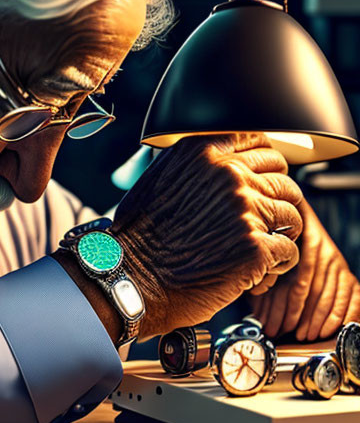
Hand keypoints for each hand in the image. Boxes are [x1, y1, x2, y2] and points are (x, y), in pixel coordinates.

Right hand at [109, 133, 302, 338]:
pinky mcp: (255, 247)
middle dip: (275, 201)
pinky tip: (253, 270)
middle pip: (282, 178)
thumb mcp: (158, 181)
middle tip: (261, 221)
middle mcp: (226, 174)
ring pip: (292, 214)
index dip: (265, 165)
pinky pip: (288, 251)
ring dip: (279, 233)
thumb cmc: (139, 238)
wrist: (131, 280)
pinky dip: (276, 265)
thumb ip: (197, 166)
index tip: (261, 180)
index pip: (259, 142)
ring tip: (256, 249)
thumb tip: (227, 162)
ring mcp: (244, 210)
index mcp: (202, 152)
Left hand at [249, 198, 359, 339]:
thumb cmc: (278, 233)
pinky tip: (340, 326)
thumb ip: (266, 269)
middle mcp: (325, 254)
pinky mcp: (345, 269)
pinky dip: (348, 312)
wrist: (298, 212)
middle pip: (320, 292)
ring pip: (337, 295)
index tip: (290, 326)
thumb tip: (255, 300)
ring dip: (327, 319)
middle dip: (311, 319)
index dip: (296, 308)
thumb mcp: (269, 247)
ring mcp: (337, 262)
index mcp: (305, 246)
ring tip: (315, 335)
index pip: (301, 284)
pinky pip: (354, 293)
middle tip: (301, 336)